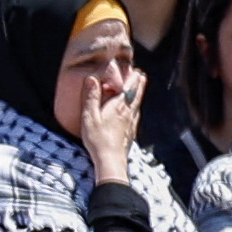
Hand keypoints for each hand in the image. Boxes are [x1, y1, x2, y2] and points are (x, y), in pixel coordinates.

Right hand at [77, 64, 144, 180]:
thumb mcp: (90, 116)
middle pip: (136, 95)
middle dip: (138, 84)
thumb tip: (92, 79)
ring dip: (139, 94)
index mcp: (118, 106)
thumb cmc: (98, 139)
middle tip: (141, 75)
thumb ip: (91, 97)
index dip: (132, 79)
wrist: (111, 161)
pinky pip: (136, 114)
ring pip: (137, 104)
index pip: (128, 88)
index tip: (136, 70)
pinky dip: (136, 107)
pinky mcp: (131, 132)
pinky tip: (135, 110)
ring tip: (140, 88)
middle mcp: (128, 113)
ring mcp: (131, 123)